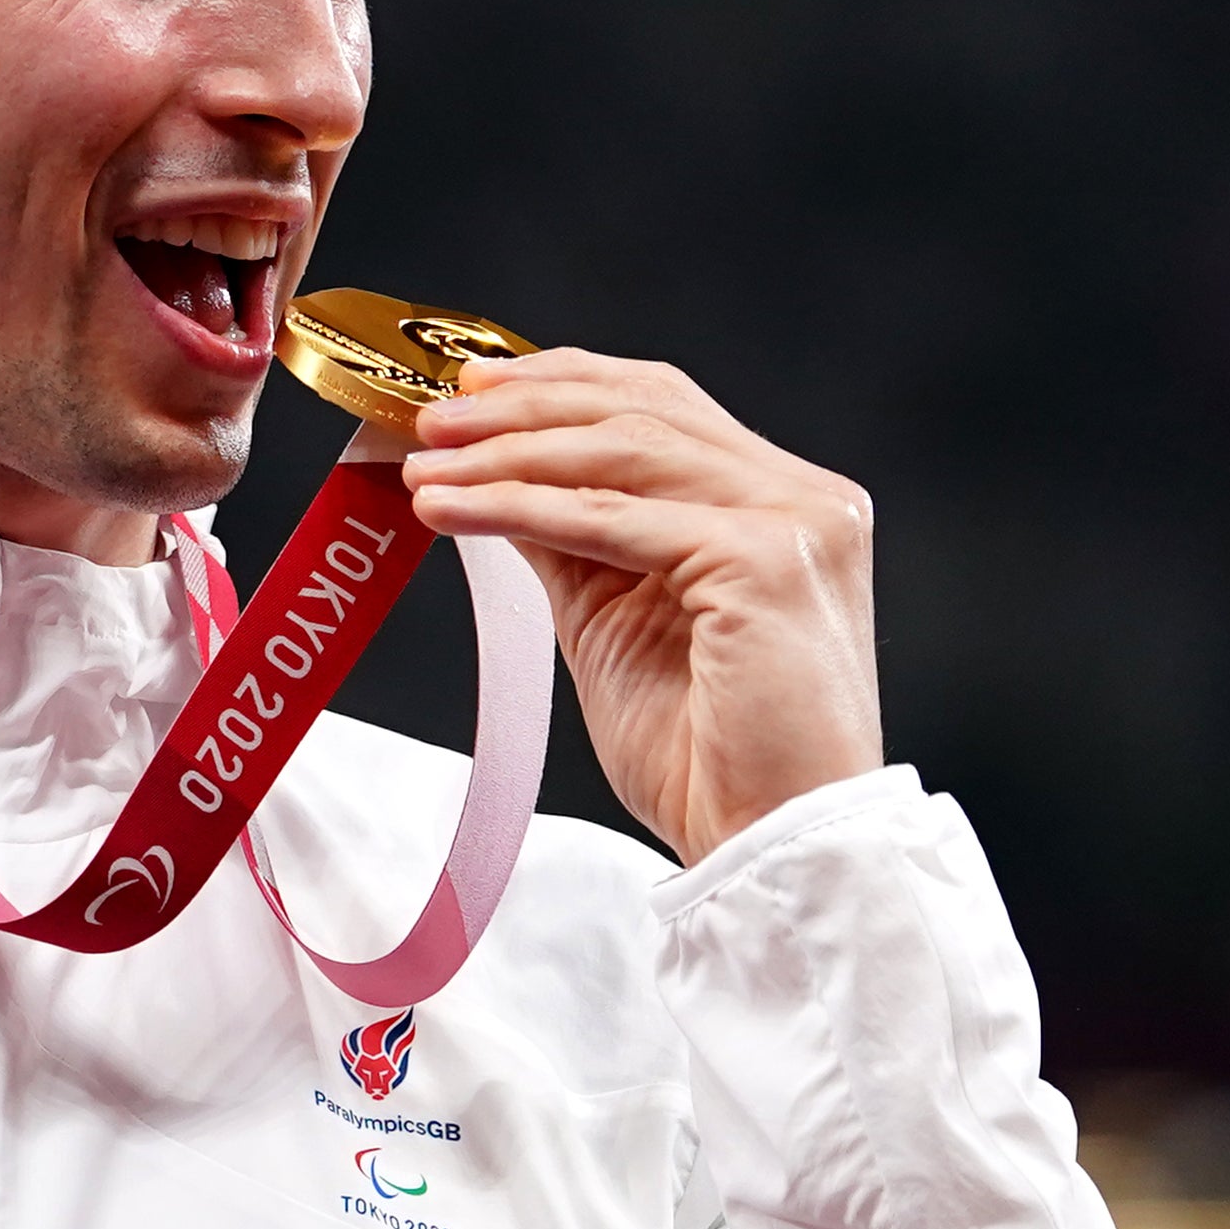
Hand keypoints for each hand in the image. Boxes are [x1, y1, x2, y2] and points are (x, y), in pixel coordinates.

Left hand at [395, 349, 882, 864]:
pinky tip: (452, 510)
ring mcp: (794, 523)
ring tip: (425, 464)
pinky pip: (615, 520)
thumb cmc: (708, 757)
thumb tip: (490, 472)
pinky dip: (520, 507)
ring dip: (508, 453)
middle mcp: (804, 497)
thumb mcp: (617, 620)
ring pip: (625, 452)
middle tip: (430, 417)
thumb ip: (571, 539)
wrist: (773, 844)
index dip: (564, 384)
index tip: (472, 387)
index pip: (666, 405)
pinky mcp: (765, 562)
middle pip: (644, 410)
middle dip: (524, 407)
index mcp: (785, 501)